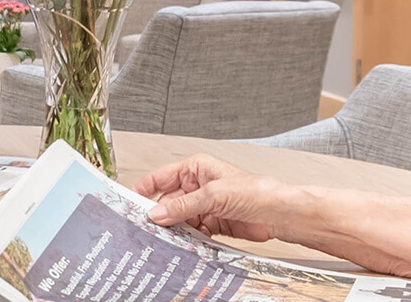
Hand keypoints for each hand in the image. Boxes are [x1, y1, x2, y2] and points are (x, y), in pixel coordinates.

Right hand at [133, 154, 297, 242]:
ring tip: (165, 237)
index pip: (161, 178)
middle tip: (147, 227)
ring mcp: (205, 206)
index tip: (130, 203)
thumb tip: (157, 213)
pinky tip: (184, 242)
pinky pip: (192, 231)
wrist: (280, 215)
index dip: (145, 190)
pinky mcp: (212, 223)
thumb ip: (183, 206)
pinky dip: (187, 238)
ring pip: (179, 219)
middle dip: (160, 215)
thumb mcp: (213, 195)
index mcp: (196, 168)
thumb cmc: (256, 192)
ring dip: (174, 229)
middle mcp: (198, 186)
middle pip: (168, 201)